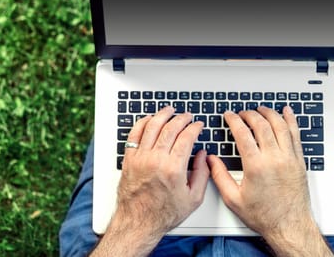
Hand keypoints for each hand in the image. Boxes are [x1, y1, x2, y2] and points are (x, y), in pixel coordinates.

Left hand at [92, 106, 208, 256]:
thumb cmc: (164, 213)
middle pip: (170, 128)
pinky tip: (149, 119)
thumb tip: (203, 156)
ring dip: (162, 115)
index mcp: (174, 169)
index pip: (186, 137)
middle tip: (187, 116)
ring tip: (169, 111)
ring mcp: (141, 158)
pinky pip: (134, 134)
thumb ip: (203, 174)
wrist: (138, 222)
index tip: (198, 125)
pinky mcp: (129, 160)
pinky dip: (143, 123)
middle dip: (182, 118)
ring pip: (152, 126)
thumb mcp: (194, 198)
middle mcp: (156, 160)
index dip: (195, 127)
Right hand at [207, 106, 332, 255]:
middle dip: (250, 114)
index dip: (234, 120)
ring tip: (260, 109)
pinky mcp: (299, 161)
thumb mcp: (233, 199)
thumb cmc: (264, 215)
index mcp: (256, 166)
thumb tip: (210, 160)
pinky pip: (296, 134)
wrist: (289, 226)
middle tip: (242, 113)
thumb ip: (219, 176)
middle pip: (262, 125)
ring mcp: (289, 158)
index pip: (243, 133)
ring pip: (280, 126)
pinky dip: (291, 120)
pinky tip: (287, 112)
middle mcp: (274, 159)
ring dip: (269, 113)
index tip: (229, 115)